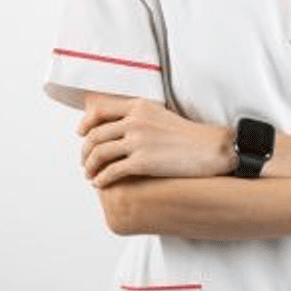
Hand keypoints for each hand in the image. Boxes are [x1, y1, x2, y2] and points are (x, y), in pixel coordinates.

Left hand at [77, 96, 232, 186]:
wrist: (209, 148)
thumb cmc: (187, 135)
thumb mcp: (160, 115)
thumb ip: (138, 117)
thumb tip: (118, 127)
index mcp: (138, 107)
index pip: (100, 111)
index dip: (85, 123)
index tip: (81, 133)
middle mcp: (135, 121)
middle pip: (96, 135)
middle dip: (85, 151)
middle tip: (85, 162)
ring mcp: (138, 141)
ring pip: (99, 153)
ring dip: (90, 166)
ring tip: (90, 175)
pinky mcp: (143, 162)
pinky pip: (111, 171)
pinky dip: (101, 179)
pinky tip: (100, 184)